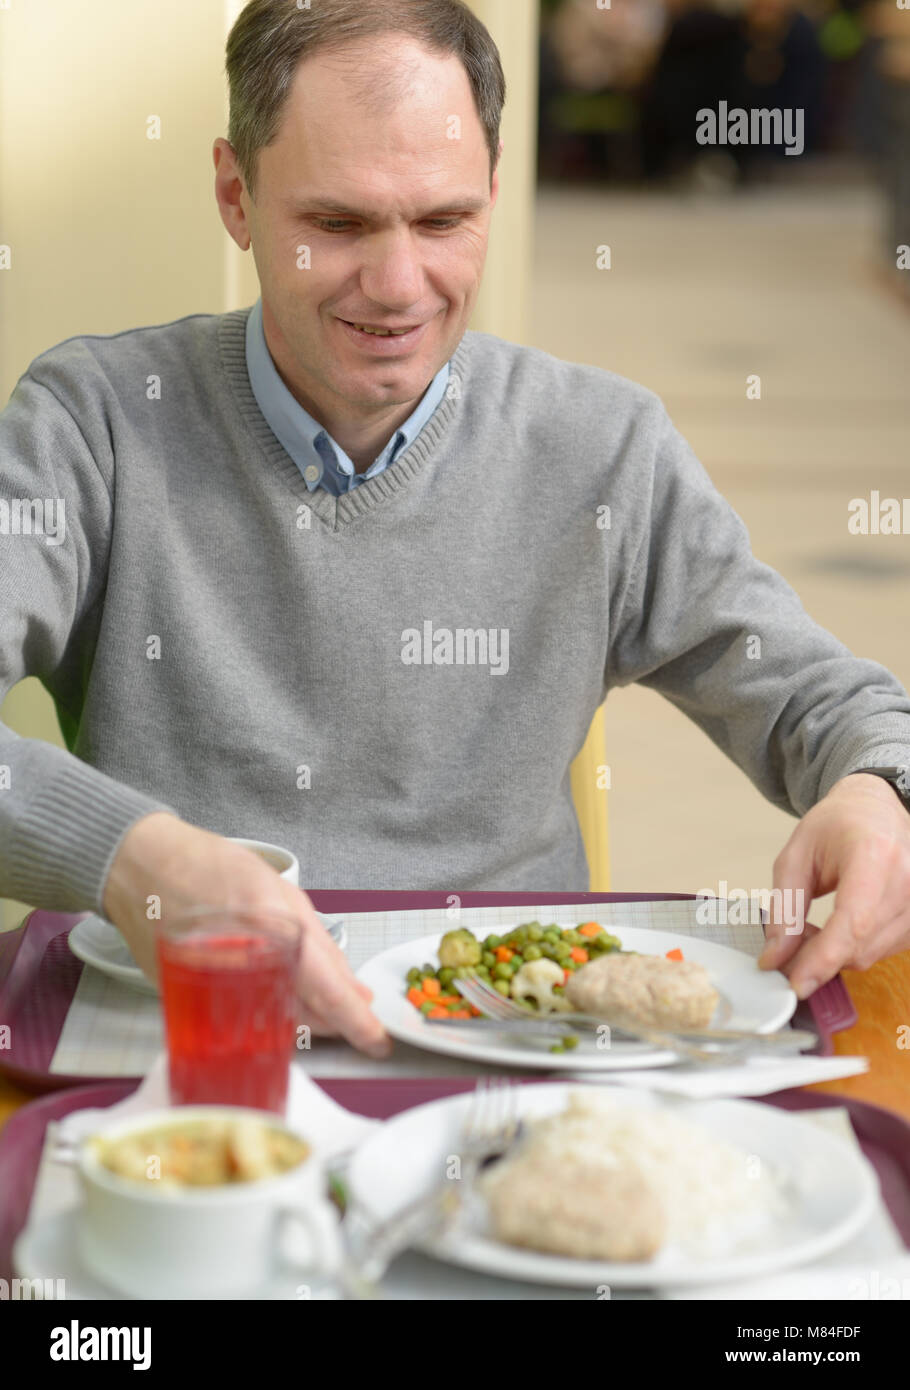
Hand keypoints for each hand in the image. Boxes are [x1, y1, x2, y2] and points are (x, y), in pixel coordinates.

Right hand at [103, 812, 390, 1057]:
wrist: (140, 868)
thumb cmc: (212, 869)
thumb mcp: (283, 893)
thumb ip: (323, 948)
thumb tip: (356, 994)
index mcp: (269, 926)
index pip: (323, 992)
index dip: (356, 1024)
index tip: (379, 1042)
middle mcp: (238, 962)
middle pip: (299, 1017)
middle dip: (329, 1018)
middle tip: (344, 1005)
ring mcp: (207, 986)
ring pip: (270, 1025)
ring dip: (298, 1018)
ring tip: (305, 991)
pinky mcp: (186, 1001)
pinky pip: (237, 1021)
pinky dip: (261, 1014)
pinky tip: (269, 993)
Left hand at [759, 773, 909, 996]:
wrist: (875, 809)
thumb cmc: (836, 825)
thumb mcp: (795, 857)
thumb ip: (785, 908)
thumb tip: (775, 957)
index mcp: (874, 854)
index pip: (854, 922)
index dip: (824, 959)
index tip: (796, 983)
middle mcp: (907, 878)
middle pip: (862, 945)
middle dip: (818, 957)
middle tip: (787, 944)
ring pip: (871, 954)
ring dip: (836, 953)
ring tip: (812, 926)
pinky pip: (884, 949)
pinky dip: (854, 947)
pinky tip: (838, 927)